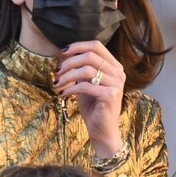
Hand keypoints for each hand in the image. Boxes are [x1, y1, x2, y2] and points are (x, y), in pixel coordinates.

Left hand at [54, 40, 125, 157]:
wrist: (102, 131)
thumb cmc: (93, 107)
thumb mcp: (86, 84)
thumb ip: (81, 69)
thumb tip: (65, 55)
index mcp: (115, 67)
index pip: (97, 46)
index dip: (78, 46)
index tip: (63, 52)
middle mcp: (118, 73)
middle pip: (90, 56)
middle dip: (69, 62)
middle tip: (57, 71)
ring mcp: (116, 84)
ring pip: (86, 70)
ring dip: (67, 76)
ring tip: (57, 84)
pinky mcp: (110, 95)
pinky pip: (85, 86)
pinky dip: (70, 89)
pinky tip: (62, 95)